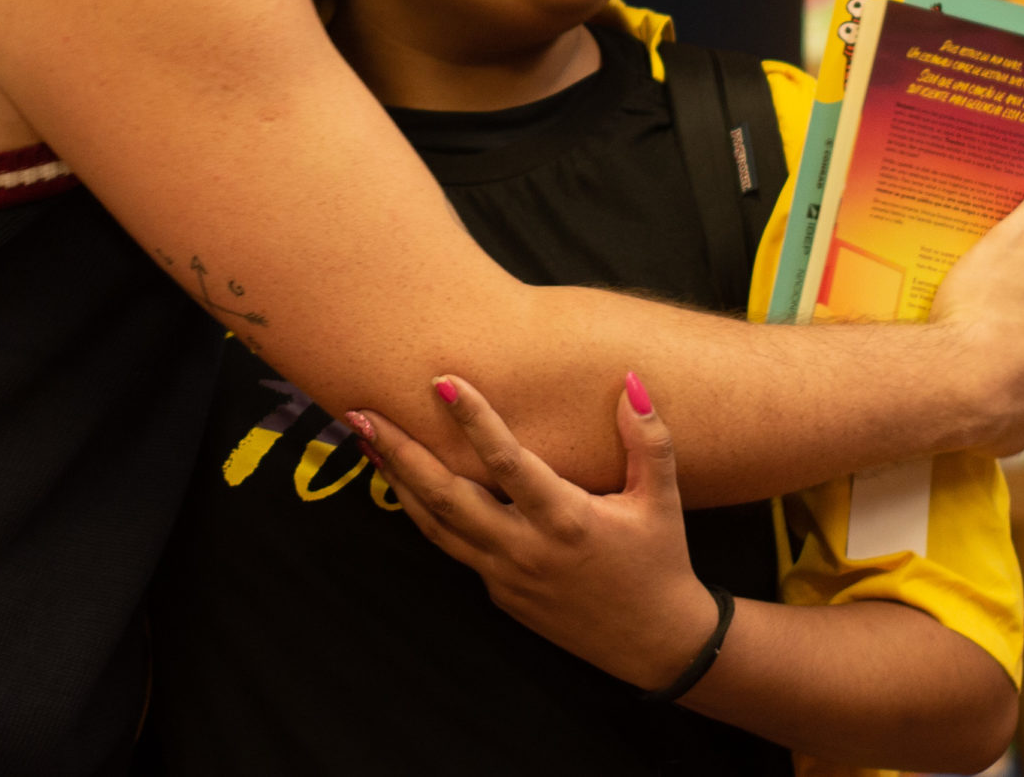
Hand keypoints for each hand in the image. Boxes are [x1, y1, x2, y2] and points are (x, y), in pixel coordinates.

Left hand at [350, 373, 723, 692]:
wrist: (654, 642)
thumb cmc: (659, 561)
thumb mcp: (662, 499)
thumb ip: (648, 440)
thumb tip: (630, 382)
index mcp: (566, 521)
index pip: (508, 462)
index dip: (473, 420)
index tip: (440, 381)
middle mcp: (526, 550)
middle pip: (446, 498)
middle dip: (400, 453)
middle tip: (361, 413)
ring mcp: (506, 576)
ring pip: (436, 526)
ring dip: (397, 482)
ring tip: (366, 442)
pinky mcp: (499, 593)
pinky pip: (453, 547)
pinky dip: (424, 513)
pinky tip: (405, 484)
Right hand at [930, 160, 1023, 456]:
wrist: (956, 388)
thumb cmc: (982, 310)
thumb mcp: (1010, 240)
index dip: (1018, 255)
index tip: (987, 262)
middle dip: (1022, 302)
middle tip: (975, 299)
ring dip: (1017, 345)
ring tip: (972, 341)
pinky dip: (1008, 388)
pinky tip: (980, 378)